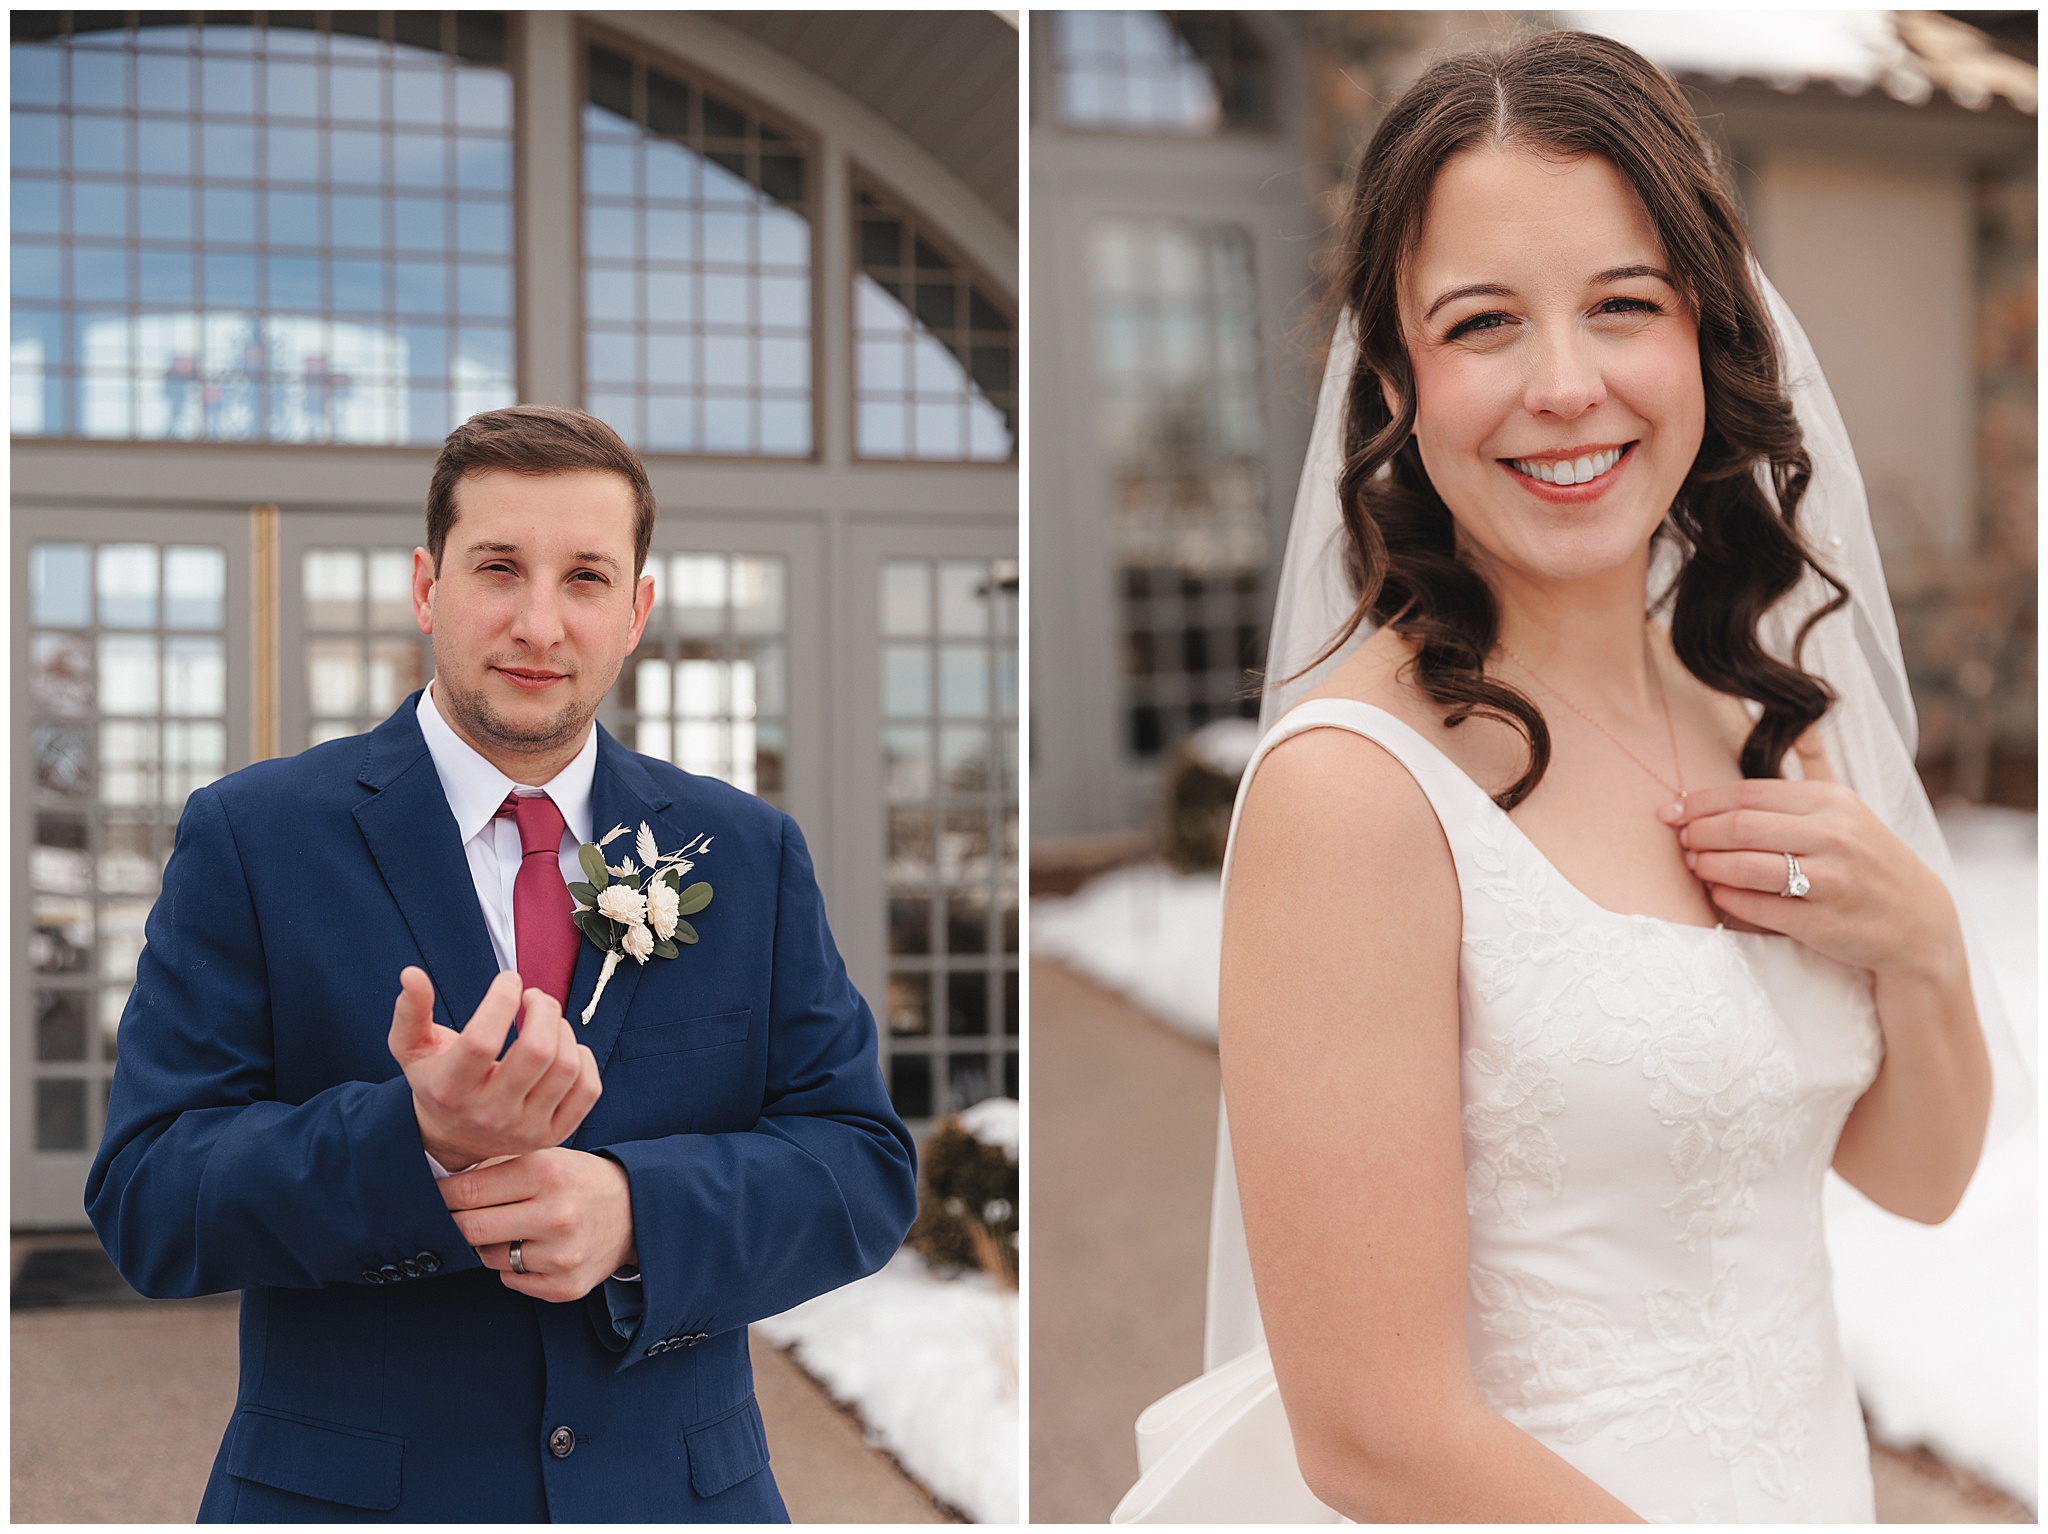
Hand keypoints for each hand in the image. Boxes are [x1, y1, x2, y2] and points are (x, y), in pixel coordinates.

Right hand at [388, 967, 601, 1171]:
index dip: (501, 1000)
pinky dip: (584, 1058)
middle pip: (537, 1051)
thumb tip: (411, 974)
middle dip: (544, 1009)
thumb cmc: (435, 1082)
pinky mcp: (553, 1135)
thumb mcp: (411, 1049)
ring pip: (567, 1067)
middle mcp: (489, 1115)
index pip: (482, 1041)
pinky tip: (564, 1047)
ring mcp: (525, 1129)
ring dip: (563, 1029)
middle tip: (534, 996)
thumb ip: (411, 1011)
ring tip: (546, 1020)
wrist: (451, 1140)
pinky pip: (588, 1089)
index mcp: (449, 1090)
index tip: (508, 979)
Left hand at [440, 1148, 636, 1302]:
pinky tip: (535, 1249)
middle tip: (450, 1216)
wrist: (635, 1211)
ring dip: (488, 1244)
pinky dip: (513, 1266)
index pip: (468, 1191)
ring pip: (487, 1258)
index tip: (429, 1195)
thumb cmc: (578, 1180)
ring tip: (512, 1228)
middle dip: (453, 1223)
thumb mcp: (545, 1157)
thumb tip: (441, 1184)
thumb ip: (497, 1166)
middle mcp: (555, 1214)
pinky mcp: (565, 1286)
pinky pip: (510, 1280)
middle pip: (470, 1229)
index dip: (441, 1195)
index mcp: (546, 1172)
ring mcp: (561, 1254)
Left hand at [1659, 733, 1962, 983]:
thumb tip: (1797, 721)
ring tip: (1693, 863)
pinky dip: (1727, 898)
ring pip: (1745, 867)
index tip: (1674, 810)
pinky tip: (1717, 892)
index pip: (1749, 793)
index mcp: (1832, 801)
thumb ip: (1813, 768)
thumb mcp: (1847, 807)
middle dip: (1699, 833)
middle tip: (1680, 839)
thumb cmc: (1868, 859)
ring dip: (1707, 865)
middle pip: (1741, 827)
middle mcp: (1834, 836)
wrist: (1918, 921)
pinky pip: (1758, 907)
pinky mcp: (1822, 923)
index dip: (1702, 802)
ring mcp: (1830, 881)